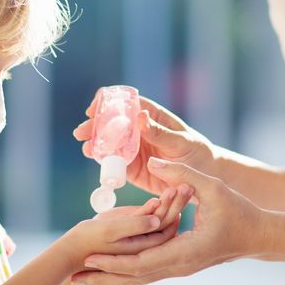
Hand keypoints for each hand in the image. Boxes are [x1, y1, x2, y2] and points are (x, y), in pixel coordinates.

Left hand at [71, 157, 263, 284]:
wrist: (258, 236)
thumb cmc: (240, 211)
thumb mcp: (213, 187)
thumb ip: (183, 174)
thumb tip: (155, 160)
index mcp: (187, 251)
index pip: (143, 261)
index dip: (115, 261)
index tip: (91, 258)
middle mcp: (180, 265)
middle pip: (135, 278)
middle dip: (103, 278)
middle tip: (74, 277)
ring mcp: (179, 268)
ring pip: (139, 279)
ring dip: (111, 279)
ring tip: (83, 279)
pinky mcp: (179, 264)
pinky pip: (147, 272)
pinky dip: (126, 273)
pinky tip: (108, 271)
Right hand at [73, 92, 217, 195]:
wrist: (203, 181)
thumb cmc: (197, 154)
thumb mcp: (181, 142)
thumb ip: (160, 133)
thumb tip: (140, 117)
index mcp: (152, 117)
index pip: (127, 104)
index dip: (108, 103)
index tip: (94, 107)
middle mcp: (140, 131)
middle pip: (112, 124)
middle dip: (95, 126)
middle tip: (81, 132)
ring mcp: (135, 150)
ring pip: (110, 143)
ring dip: (96, 144)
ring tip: (87, 148)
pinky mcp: (133, 169)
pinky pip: (115, 163)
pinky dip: (103, 161)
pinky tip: (95, 160)